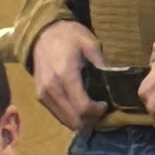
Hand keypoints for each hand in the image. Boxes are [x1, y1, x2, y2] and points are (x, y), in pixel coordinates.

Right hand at [30, 22, 106, 136]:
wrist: (43, 33)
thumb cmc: (69, 36)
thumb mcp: (90, 44)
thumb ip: (102, 64)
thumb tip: (115, 83)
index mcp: (65, 75)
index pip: (83, 107)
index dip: (98, 111)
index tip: (105, 104)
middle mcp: (51, 88)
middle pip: (74, 119)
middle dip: (90, 119)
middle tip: (99, 109)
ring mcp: (43, 94)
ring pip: (65, 121)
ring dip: (80, 120)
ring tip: (90, 109)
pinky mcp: (39, 96)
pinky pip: (57, 115)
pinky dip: (70, 116)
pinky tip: (78, 106)